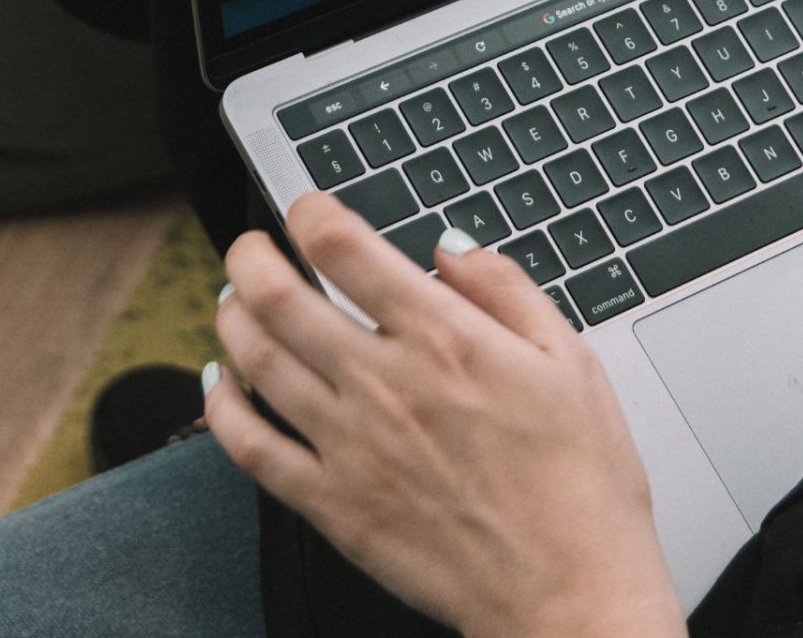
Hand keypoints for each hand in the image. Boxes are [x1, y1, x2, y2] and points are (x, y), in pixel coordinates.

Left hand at [206, 194, 686, 637]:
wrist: (571, 593)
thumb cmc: (582, 483)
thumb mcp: (571, 360)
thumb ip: (506, 289)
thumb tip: (449, 246)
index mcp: (445, 338)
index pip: (344, 247)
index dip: (310, 212)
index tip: (307, 209)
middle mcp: (386, 384)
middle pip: (278, 295)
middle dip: (250, 255)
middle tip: (251, 247)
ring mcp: (351, 446)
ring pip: (255, 361)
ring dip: (232, 317)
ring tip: (235, 301)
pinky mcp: (333, 504)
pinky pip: (251, 448)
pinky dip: (221, 408)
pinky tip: (220, 386)